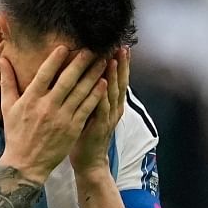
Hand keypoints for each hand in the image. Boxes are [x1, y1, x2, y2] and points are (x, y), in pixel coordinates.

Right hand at [0, 46, 108, 183]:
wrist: (25, 164)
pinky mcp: (73, 128)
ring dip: (93, 74)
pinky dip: (96, 94)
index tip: (66, 46)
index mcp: (30, 99)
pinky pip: (87, 107)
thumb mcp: (8, 107)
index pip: (45, 73)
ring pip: (81, 91)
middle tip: (92, 48)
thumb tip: (2, 59)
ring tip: (103, 61)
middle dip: (81, 62)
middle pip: (67, 79)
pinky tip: (103, 83)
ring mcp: (62, 118)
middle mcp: (47, 106)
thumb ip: (7, 81)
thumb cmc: (16, 134)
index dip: (56, 58)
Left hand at [73, 46, 129, 174]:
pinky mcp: (100, 128)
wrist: (89, 162)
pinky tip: (103, 84)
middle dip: (122, 64)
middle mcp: (114, 109)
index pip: (117, 79)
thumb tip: (85, 73)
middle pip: (119, 82)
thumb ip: (91, 93)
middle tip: (122, 46)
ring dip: (114, 76)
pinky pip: (102, 109)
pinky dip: (103, 96)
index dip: (120, 63)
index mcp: (111, 104)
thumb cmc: (86, 135)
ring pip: (113, 93)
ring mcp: (108, 118)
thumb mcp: (91, 110)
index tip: (120, 45)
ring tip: (114, 58)